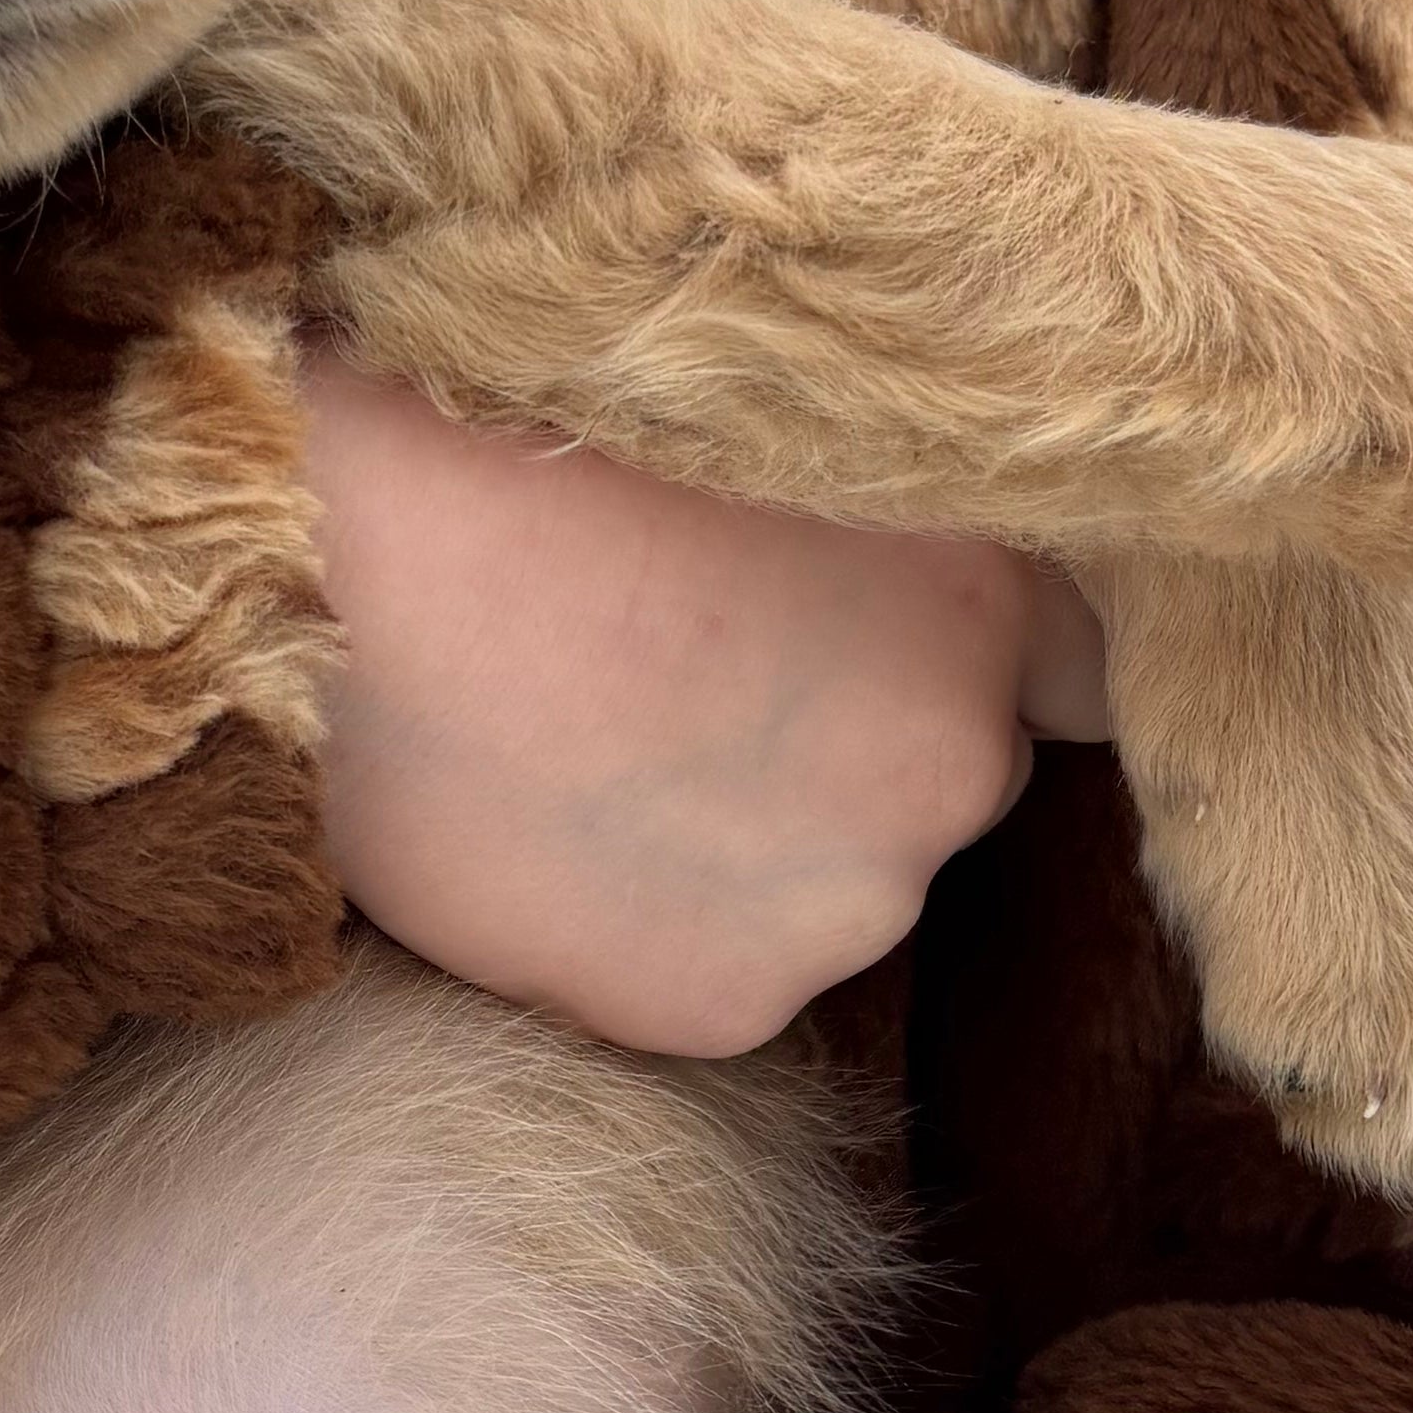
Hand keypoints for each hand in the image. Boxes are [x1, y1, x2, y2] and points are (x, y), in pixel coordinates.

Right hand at [299, 354, 1106, 1056]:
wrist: (329, 556)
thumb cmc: (517, 430)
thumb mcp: (760, 410)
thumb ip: (880, 493)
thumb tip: (892, 553)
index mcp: (993, 591)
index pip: (1083, 671)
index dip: (982, 655)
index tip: (897, 638)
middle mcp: (957, 761)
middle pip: (937, 781)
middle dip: (840, 743)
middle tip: (678, 668)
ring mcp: (844, 900)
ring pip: (823, 889)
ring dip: (739, 842)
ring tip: (585, 742)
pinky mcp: (720, 1003)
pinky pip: (705, 976)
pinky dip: (635, 927)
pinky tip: (539, 830)